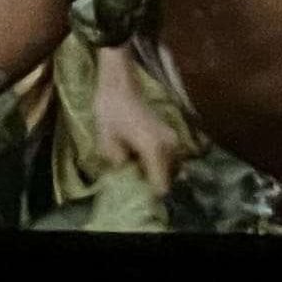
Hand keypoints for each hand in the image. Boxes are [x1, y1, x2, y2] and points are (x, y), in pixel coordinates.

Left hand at [94, 59, 180, 195]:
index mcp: (155, 150)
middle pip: (168, 180)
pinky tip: (140, 160)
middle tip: (133, 182)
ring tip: (135, 170)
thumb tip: (128, 183)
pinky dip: (159, 164)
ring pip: (171, 170)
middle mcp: (170, 146)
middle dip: (152, 185)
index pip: (161, 187)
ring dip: (156, 174)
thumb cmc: (110, 112)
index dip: (149, 195)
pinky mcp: (171, 135)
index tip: (136, 196)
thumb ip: (121, 168)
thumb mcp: (108, 145)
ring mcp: (173, 139)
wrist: (119, 85)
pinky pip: (170, 159)